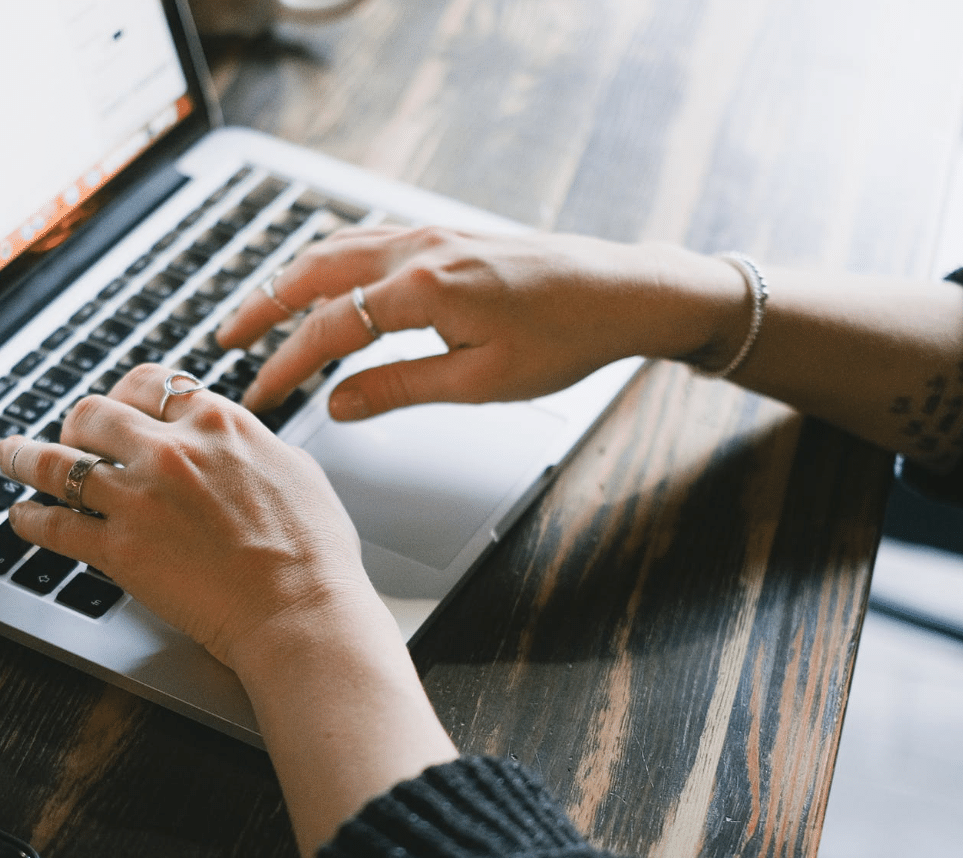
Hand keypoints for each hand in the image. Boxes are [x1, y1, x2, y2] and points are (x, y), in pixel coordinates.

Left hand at [0, 364, 458, 857]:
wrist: (300, 609)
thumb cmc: (314, 550)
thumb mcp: (297, 471)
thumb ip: (255, 447)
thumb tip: (240, 443)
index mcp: (220, 424)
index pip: (154, 385)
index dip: (130, 393)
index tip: (123, 405)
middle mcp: (172, 451)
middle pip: (95, 413)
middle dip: (79, 422)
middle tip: (74, 435)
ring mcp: (139, 499)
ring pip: (55, 462)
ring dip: (25, 456)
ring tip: (12, 455)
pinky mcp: (118, 549)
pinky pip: (53, 525)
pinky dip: (31, 519)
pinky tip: (25, 517)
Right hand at [218, 227, 747, 418]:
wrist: (620, 293)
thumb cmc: (564, 339)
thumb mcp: (480, 382)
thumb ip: (400, 388)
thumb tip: (339, 403)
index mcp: (423, 290)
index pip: (329, 328)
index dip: (286, 364)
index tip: (261, 392)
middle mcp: (419, 250)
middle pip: (315, 273)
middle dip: (264, 306)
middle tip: (226, 337)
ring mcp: (432, 234)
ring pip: (338, 248)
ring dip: (291, 277)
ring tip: (259, 305)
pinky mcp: (448, 234)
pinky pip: (370, 238)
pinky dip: (331, 257)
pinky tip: (325, 273)